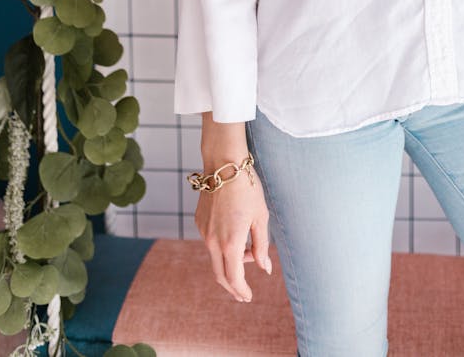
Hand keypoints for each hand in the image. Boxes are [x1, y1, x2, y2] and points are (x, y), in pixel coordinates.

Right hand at [195, 169, 271, 301]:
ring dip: (230, 263)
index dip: (241, 291)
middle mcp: (213, 241)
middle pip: (220, 275)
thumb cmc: (247, 188)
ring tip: (248, 253)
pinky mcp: (199, 222)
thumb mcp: (260, 217)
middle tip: (243, 293)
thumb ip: (261, 246)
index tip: (248, 297)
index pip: (234, 278)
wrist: (223, 165)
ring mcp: (204, 232)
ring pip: (215, 258)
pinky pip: (211, 243)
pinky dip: (222, 248)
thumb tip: (264, 269)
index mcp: (230, 243)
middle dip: (232, 287)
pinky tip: (235, 235)